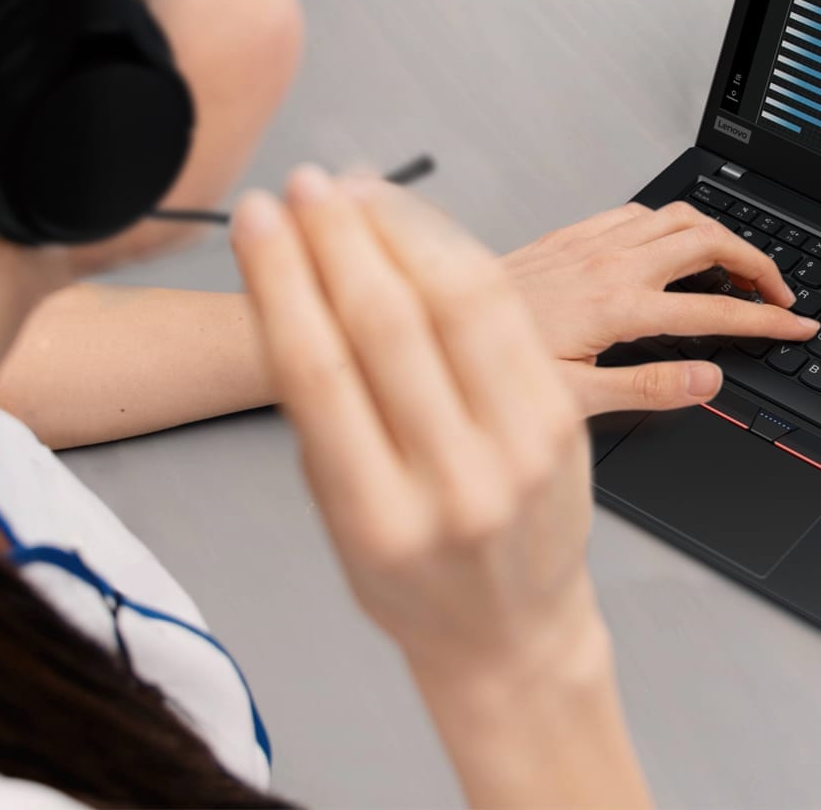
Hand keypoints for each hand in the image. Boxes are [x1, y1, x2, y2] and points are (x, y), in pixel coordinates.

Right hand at [230, 167, 599, 674]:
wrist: (509, 633)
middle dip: (337, 239)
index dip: (281, 279)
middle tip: (304, 187)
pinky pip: (509, 316)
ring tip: (357, 193)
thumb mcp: (339, 517)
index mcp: (375, 518)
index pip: (317, 371)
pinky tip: (422, 232)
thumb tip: (291, 283)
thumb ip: (323, 416)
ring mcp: (519, 451)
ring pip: (458, 304)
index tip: (258, 221)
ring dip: (402, 231)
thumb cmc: (414, 578)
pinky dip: (460, 258)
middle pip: (387, 325)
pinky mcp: (562, 421)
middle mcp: (454, 484)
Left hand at [502, 201, 819, 414]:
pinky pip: (640, 213)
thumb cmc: (487, 367)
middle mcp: (609, 265)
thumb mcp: (571, 399)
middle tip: (779, 295)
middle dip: (758, 264)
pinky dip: (674, 224)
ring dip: (721, 237)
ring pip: (680, 216)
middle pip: (711, 242)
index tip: (796, 327)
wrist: (434, 324)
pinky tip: (675, 245)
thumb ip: (647, 389)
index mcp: (618, 307)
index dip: (766, 321)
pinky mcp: (572, 235)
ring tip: (740, 268)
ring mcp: (591, 244)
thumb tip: (709, 383)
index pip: (716, 311)